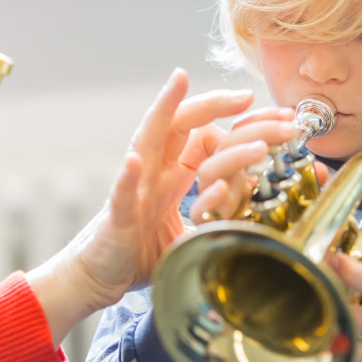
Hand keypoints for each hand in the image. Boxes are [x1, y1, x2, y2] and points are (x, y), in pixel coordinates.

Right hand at [26, 68, 254, 345]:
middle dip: (212, 105)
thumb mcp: (187, 229)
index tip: (264, 112)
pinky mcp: (116, 219)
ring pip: (146, 142)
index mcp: (169, 174)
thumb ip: (212, 213)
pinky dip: (127, 179)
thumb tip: (246, 201)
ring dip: (164, 113)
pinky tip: (134, 162)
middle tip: (246, 95)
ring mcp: (132, 191)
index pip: (201, 135)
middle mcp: (151, 173)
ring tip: (178, 83)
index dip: (231, 122)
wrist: (97, 278)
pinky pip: (121, 196)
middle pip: (179, 125)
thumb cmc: (139, 252)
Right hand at [189, 107, 327, 222]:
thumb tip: (322, 171)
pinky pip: (198, 210)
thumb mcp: (285, 202)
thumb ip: (302, 185)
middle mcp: (222, 181)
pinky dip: (209, 197)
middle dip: (258, 128)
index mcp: (238, 170)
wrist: (240, 266)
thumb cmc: (260, 230)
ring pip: (209, 170)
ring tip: (262, 149)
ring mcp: (212, 202)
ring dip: (236, 154)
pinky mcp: (206, 227)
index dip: (262, 118)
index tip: (289, 115)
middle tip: (288, 128)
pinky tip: (224, 188)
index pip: (241, 133)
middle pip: (227, 144)